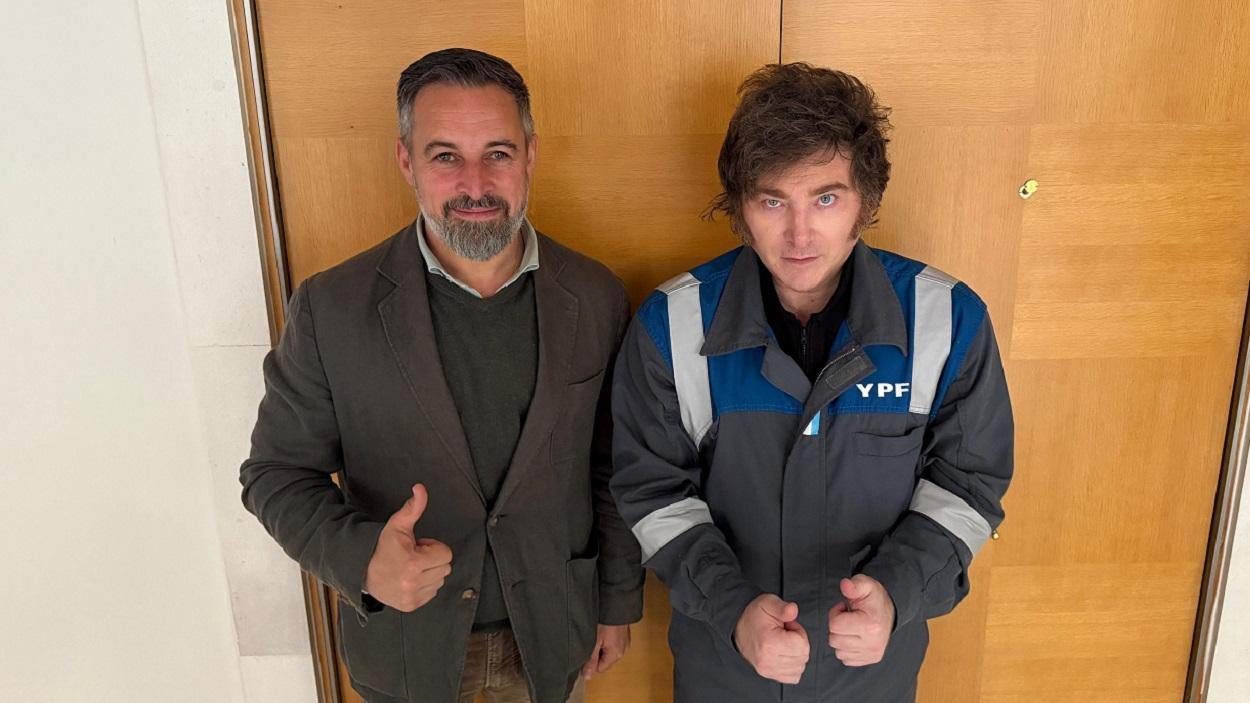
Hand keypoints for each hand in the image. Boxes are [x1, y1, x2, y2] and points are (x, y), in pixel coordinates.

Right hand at [363, 484, 452, 611]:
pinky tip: (410, 578)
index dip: (433, 547)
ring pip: (440, 580)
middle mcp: (413, 583)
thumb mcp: (397, 525)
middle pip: (445, 567)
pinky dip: (425, 585)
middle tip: (413, 556)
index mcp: (413, 564)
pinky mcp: (410, 605)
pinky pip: (432, 593)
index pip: (446, 554)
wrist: (362, 570)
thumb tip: (420, 488)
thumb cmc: (382, 547)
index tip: (418, 546)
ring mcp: (412, 597)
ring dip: (430, 572)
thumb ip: (413, 507)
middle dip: (433, 559)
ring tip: (411, 567)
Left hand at [581, 624, 630, 679]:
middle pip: (605, 660)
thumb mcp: (594, 642)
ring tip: (598, 633)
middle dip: (597, 652)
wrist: (616, 604)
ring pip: (608, 651)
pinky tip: (603, 629)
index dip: (590, 661)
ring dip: (602, 645)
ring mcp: (625, 642)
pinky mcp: (624, 635)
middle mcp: (623, 650)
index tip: (587, 649)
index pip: (600, 668)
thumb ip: (591, 660)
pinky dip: (607, 639)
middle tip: (592, 639)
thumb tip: (587, 676)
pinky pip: (613, 642)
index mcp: (616, 654)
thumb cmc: (605, 621)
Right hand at [733, 594, 809, 683]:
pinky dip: (793, 666)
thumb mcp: (768, 603)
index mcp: (769, 643)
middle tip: (785, 633)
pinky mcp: (768, 675)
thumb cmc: (754, 615)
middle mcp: (767, 660)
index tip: (787, 626)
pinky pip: (794, 677)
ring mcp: (767, 670)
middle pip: (802, 656)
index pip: (802, 645)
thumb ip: (783, 607)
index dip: (799, 632)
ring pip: (799, 667)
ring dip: (796, 654)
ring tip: (784, 643)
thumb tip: (793, 610)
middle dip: (799, 643)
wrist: (738, 628)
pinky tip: (785, 654)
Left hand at [827, 574, 894, 665]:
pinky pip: (845, 659)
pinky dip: (846, 648)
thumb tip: (845, 585)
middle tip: (848, 617)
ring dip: (841, 638)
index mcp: (870, 626)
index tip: (845, 608)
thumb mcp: (865, 585)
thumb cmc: (874, 598)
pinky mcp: (870, 659)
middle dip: (837, 627)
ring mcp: (872, 653)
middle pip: (834, 640)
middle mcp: (872, 643)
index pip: (835, 625)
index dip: (835, 613)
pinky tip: (854, 637)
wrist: (889, 611)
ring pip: (838, 651)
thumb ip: (854, 585)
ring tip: (852, 627)